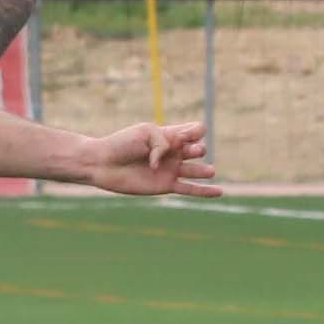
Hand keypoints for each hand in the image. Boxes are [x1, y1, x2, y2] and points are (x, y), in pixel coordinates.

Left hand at [83, 122, 219, 196]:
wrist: (103, 162)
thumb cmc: (122, 144)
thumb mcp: (146, 133)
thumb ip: (163, 142)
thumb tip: (172, 164)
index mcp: (169, 135)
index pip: (194, 131)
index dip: (195, 132)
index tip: (184, 136)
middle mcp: (173, 152)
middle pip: (196, 149)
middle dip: (197, 149)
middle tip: (190, 151)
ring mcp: (171, 169)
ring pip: (196, 170)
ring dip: (203, 170)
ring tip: (208, 170)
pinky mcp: (166, 185)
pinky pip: (190, 189)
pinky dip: (205, 191)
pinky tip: (220, 192)